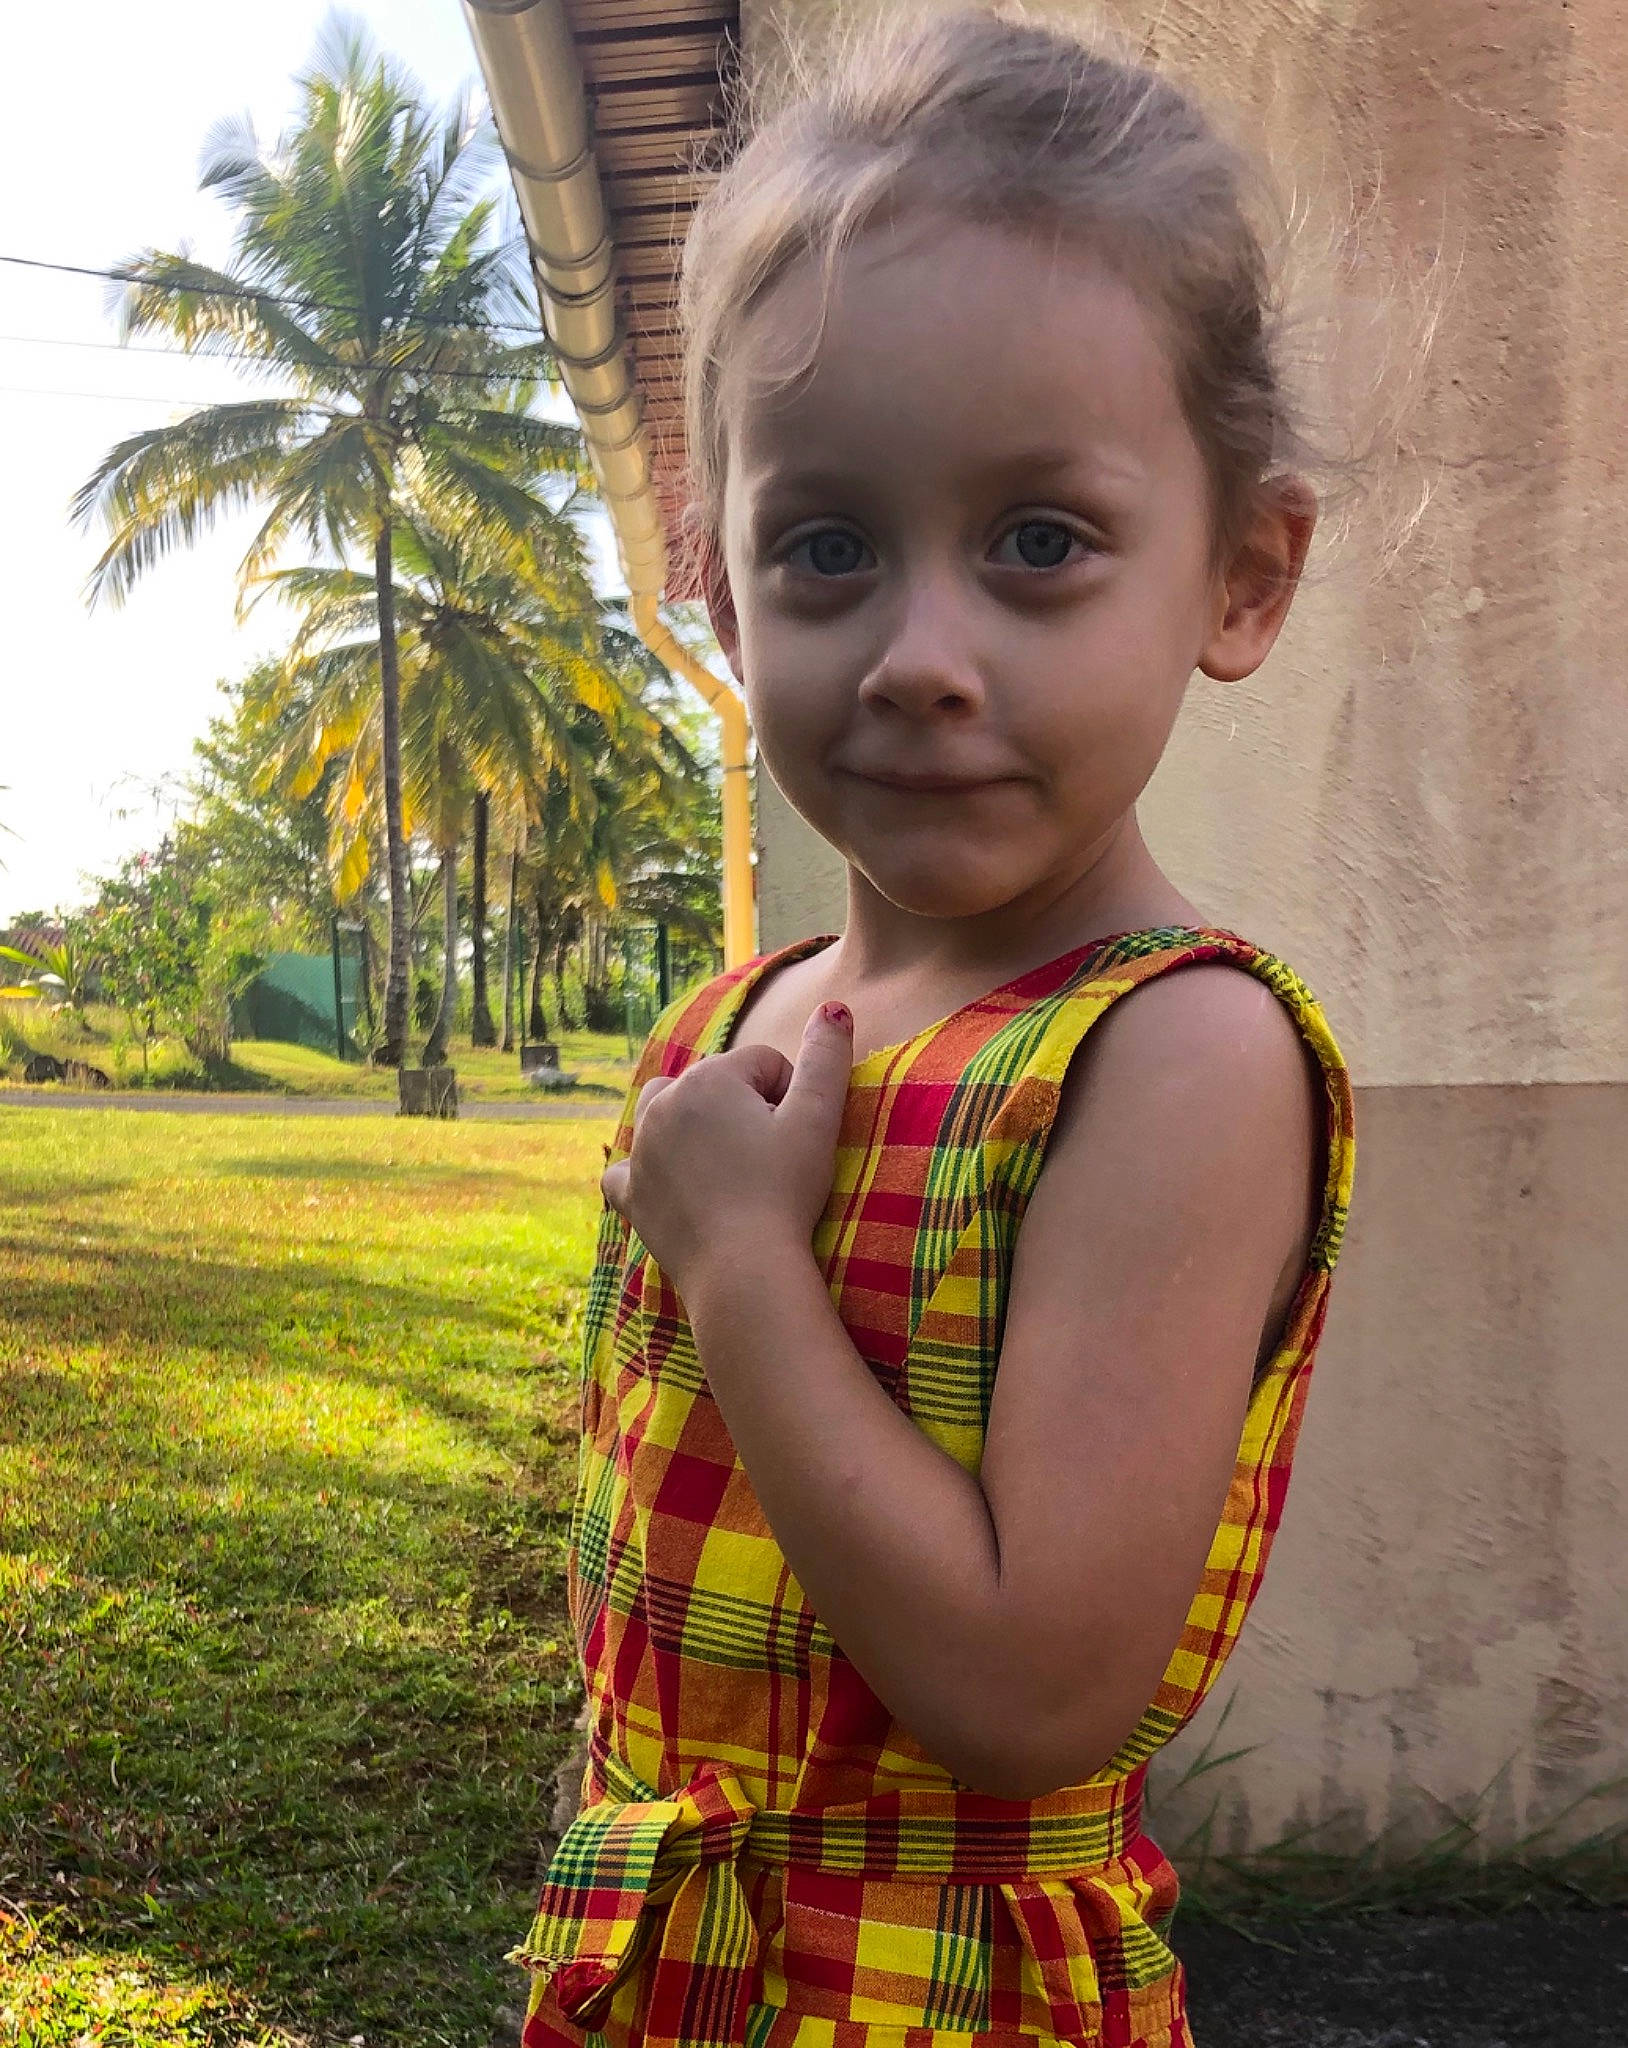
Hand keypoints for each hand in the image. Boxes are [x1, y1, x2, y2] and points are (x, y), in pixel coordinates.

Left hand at [601, 1001, 853, 1300]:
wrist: (744, 1270)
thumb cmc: (785, 1191)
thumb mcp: (818, 1119)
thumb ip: (826, 1058)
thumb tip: (834, 1007)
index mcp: (710, 1077)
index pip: (763, 1065)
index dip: (791, 1097)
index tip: (799, 1137)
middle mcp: (664, 1102)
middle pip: (715, 1085)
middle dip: (743, 1109)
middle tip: (769, 1158)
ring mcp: (640, 1148)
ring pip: (663, 1111)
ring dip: (690, 1124)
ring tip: (725, 1163)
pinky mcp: (630, 1192)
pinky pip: (625, 1166)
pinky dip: (643, 1168)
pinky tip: (665, 1181)